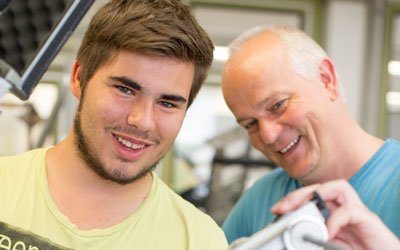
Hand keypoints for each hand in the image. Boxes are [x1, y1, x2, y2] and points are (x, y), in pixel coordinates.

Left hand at [271, 180, 399, 249]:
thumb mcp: (329, 246)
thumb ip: (314, 240)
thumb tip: (292, 240)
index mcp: (334, 215)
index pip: (312, 197)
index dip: (293, 200)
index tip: (276, 210)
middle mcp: (345, 209)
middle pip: (321, 188)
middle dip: (297, 195)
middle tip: (281, 208)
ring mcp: (359, 212)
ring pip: (339, 187)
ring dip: (317, 196)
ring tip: (301, 211)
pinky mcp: (369, 220)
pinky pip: (350, 210)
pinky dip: (334, 219)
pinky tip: (326, 232)